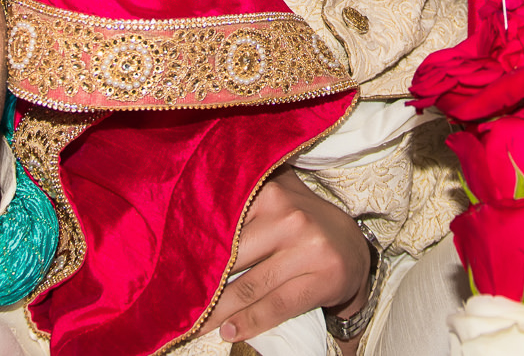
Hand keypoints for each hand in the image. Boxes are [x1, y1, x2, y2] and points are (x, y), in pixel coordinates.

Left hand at [196, 170, 371, 344]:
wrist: (354, 250)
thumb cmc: (302, 225)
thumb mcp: (276, 202)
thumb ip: (242, 200)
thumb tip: (185, 212)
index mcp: (272, 192)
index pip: (222, 225)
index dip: (194, 251)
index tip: (170, 269)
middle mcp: (290, 216)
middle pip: (232, 258)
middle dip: (203, 285)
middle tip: (180, 301)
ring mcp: (309, 248)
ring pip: (250, 286)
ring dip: (219, 312)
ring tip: (198, 323)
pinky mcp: (322, 279)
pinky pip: (276, 306)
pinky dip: (249, 323)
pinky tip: (230, 331)